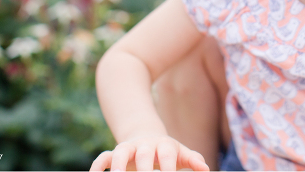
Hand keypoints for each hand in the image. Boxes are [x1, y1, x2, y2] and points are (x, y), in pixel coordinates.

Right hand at [90, 135, 208, 171]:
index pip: (166, 154)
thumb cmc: (167, 151)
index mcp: (163, 145)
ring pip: (119, 153)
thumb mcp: (180, 153)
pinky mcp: (113, 153)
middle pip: (143, 154)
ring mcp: (128, 148)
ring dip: (117, 166)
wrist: (146, 136)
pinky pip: (102, 158)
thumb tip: (206, 168)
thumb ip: (192, 159)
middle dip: (144, 168)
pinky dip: (97, 166)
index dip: (168, 166)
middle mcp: (144, 145)